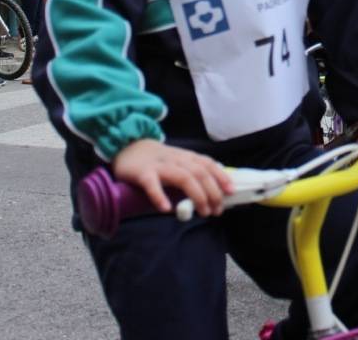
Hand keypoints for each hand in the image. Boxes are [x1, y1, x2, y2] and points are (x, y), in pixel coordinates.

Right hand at [112, 139, 232, 216]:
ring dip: (196, 195)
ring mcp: (159, 165)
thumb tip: (213, 192)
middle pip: (199, 172)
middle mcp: (176, 159)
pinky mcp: (142, 173)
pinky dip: (160, 196)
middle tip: (217, 210)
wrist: (126, 145)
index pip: (208, 164)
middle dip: (212, 192)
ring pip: (182, 177)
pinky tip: (166, 209)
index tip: (231, 191)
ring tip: (202, 212)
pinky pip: (152, 184)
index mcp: (186, 156)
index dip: (221, 177)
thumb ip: (191, 172)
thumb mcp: (177, 161)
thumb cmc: (156, 159)